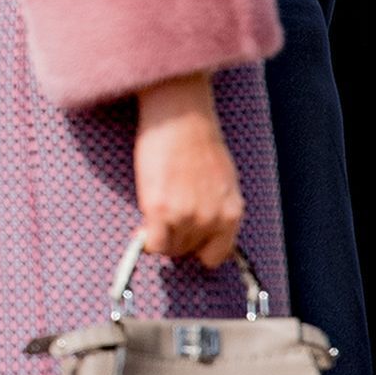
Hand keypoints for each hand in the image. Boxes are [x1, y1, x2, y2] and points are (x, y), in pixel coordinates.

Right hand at [135, 72, 243, 267]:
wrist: (181, 120)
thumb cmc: (199, 143)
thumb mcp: (222, 183)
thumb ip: (216, 209)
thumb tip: (199, 226)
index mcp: (232, 213)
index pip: (217, 254)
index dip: (198, 248)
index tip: (186, 237)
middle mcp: (211, 220)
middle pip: (188, 251)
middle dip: (176, 238)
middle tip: (165, 220)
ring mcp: (185, 217)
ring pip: (169, 248)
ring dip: (160, 236)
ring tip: (154, 215)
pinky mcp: (159, 210)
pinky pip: (152, 244)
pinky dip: (146, 240)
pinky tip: (143, 227)